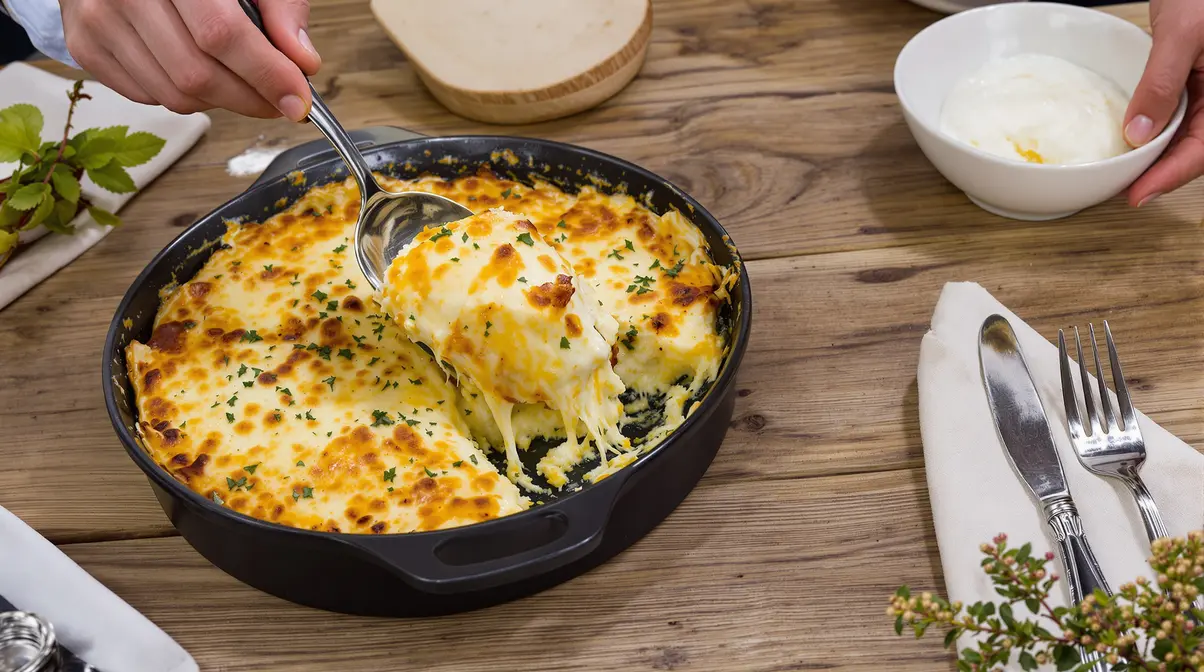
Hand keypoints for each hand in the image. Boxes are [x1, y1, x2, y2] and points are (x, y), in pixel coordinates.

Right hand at [59, 0, 320, 121]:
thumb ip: (280, 8)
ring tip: (241, 82)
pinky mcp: (84, 45)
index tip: (297, 100)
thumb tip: (302, 62)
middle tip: (279, 100)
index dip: (265, 74)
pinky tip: (200, 71)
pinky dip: (185, 96)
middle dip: (250, 99)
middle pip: (196, 73)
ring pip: (174, 94)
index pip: (221, 33)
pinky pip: (148, 96)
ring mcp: (96, 18)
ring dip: (221, 101)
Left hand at [1124, 0, 1203, 205]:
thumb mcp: (1181, 35)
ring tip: (1127, 176)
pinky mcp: (1196, 86)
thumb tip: (1138, 133)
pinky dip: (1157, 134)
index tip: (1139, 194)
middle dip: (1163, 174)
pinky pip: (1179, 118)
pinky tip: (1134, 144)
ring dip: (1159, 158)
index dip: (1172, 175)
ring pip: (1188, 137)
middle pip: (1197, 149)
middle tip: (1126, 192)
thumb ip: (1161, 83)